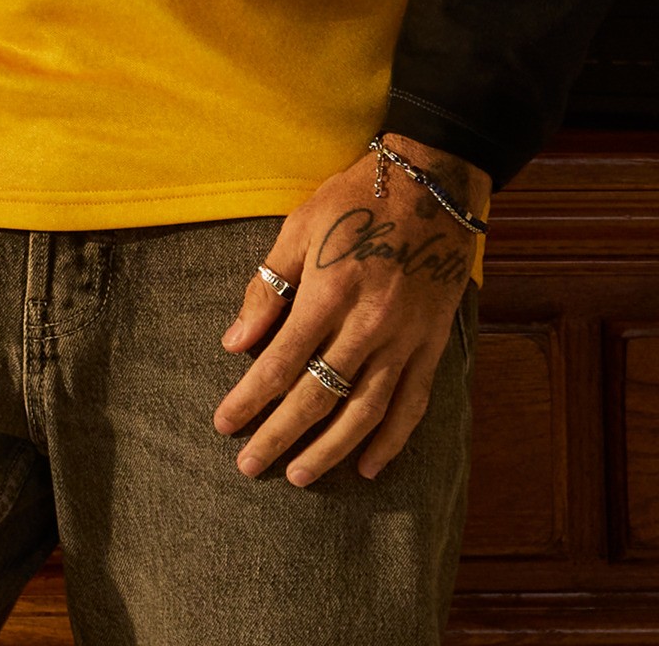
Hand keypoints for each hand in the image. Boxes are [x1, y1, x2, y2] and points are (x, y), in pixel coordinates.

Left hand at [213, 135, 488, 486]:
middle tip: (249, 466)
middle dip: (280, 435)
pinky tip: (368, 466)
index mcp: (329, 291)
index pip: (281, 361)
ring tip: (300, 476)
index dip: (250, 397)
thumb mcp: (299, 226)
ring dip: (331, 449)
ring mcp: (405, 337)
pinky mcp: (432, 343)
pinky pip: (413, 402)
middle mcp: (368, 323)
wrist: (432, 183)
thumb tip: (235, 343)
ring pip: (365, 411)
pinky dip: (392, 440)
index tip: (225, 424)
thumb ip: (268, 286)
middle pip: (319, 395)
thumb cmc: (354, 199)